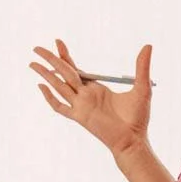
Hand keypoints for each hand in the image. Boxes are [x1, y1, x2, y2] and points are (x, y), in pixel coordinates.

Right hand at [29, 39, 151, 155]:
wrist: (134, 140)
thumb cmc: (138, 118)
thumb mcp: (142, 87)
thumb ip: (142, 67)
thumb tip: (148, 46)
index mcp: (96, 88)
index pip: (76, 70)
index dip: (66, 56)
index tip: (58, 42)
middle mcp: (86, 96)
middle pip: (64, 74)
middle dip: (51, 60)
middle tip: (36, 48)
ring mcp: (81, 107)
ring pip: (58, 86)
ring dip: (46, 74)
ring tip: (32, 63)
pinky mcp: (80, 117)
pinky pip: (60, 107)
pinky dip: (50, 97)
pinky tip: (41, 87)